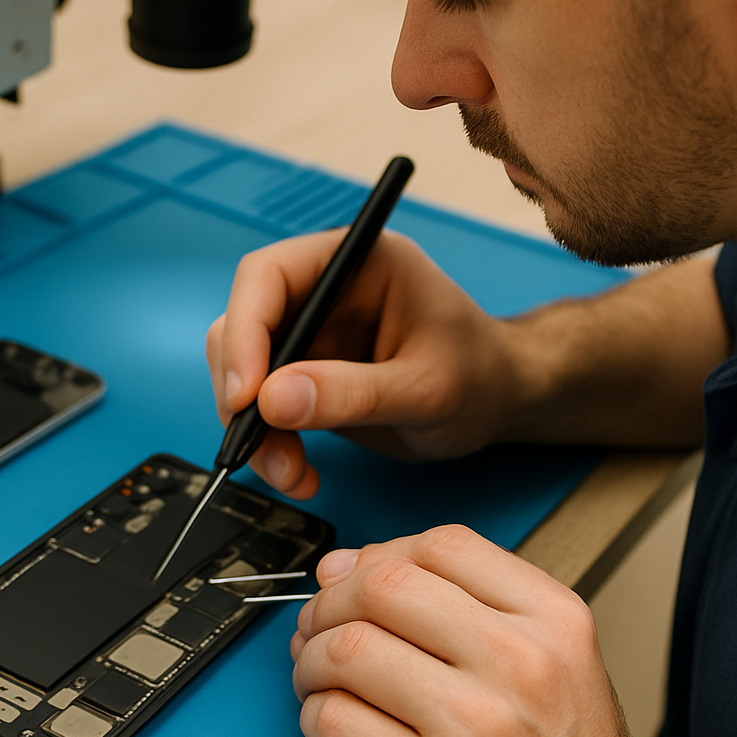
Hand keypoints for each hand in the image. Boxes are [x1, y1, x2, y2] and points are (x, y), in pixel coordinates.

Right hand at [206, 230, 519, 497]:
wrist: (497, 403)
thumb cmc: (479, 376)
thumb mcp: (426, 389)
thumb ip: (354, 393)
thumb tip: (272, 400)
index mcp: (356, 263)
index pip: (269, 276)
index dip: (244, 330)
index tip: (246, 393)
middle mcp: (324, 292)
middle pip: (243, 326)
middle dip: (240, 391)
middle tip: (256, 444)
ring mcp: (312, 335)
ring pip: (244, 374)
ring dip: (253, 429)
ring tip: (291, 474)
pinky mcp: (307, 376)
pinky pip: (263, 408)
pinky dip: (268, 445)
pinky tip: (299, 474)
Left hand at [290, 527, 726, 736]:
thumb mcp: (556, 666)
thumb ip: (465, 605)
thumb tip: (355, 566)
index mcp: (555, 623)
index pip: (444, 545)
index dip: (384, 553)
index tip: (361, 575)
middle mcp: (519, 664)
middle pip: (385, 585)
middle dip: (333, 600)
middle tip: (323, 623)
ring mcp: (471, 727)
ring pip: (347, 648)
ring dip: (312, 658)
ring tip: (319, 674)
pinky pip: (333, 719)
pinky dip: (314, 713)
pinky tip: (333, 719)